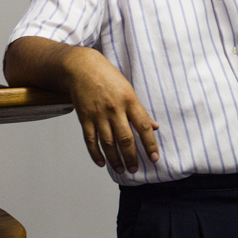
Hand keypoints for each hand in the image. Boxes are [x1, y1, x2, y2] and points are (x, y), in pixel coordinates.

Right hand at [65, 48, 159, 173]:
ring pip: (108, 143)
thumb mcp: (129, 90)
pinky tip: (102, 163)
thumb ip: (140, 111)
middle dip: (131, 157)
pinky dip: (96, 153)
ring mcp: (98, 115)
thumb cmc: (108, 77)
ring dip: (115, 159)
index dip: (150, 144)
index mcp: (129, 101)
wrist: (82, 68)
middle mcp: (114, 110)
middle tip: (135, 169)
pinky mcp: (85, 118)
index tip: (155, 158)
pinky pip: (90, 140)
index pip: (143, 126)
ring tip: (122, 169)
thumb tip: (154, 127)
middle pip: (125, 139)